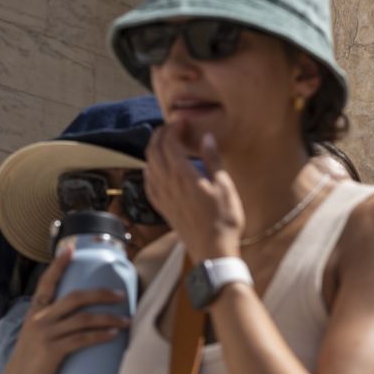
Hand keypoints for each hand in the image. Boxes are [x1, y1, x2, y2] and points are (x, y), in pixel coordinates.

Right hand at [0, 249, 128, 373]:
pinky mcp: (51, 352)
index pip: (46, 283)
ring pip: (83, 319)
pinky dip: (100, 336)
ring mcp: (44, 335)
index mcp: (35, 312)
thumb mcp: (37, 337)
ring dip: (109, 318)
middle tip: (121, 294)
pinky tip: (113, 335)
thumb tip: (79, 316)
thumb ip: (53, 324)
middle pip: (75, 297)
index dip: (59, 265)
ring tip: (126, 320)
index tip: (71, 248)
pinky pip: (81, 339)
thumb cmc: (33, 364)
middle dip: (101, 293)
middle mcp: (38, 319)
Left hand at [144, 121, 244, 262]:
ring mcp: (162, 196)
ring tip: (167, 144)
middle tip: (174, 128)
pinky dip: (151, 168)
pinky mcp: (162, 207)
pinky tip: (157, 169)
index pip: (169, 142)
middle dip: (161, 134)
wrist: (212, 250)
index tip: (184, 122)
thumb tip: (207, 138)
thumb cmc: (223, 220)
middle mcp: (167, 183)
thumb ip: (213, 160)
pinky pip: (148, 182)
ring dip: (154, 149)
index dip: (174, 128)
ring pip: (148, 164)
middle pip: (154, 150)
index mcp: (182, 175)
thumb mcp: (224, 186)